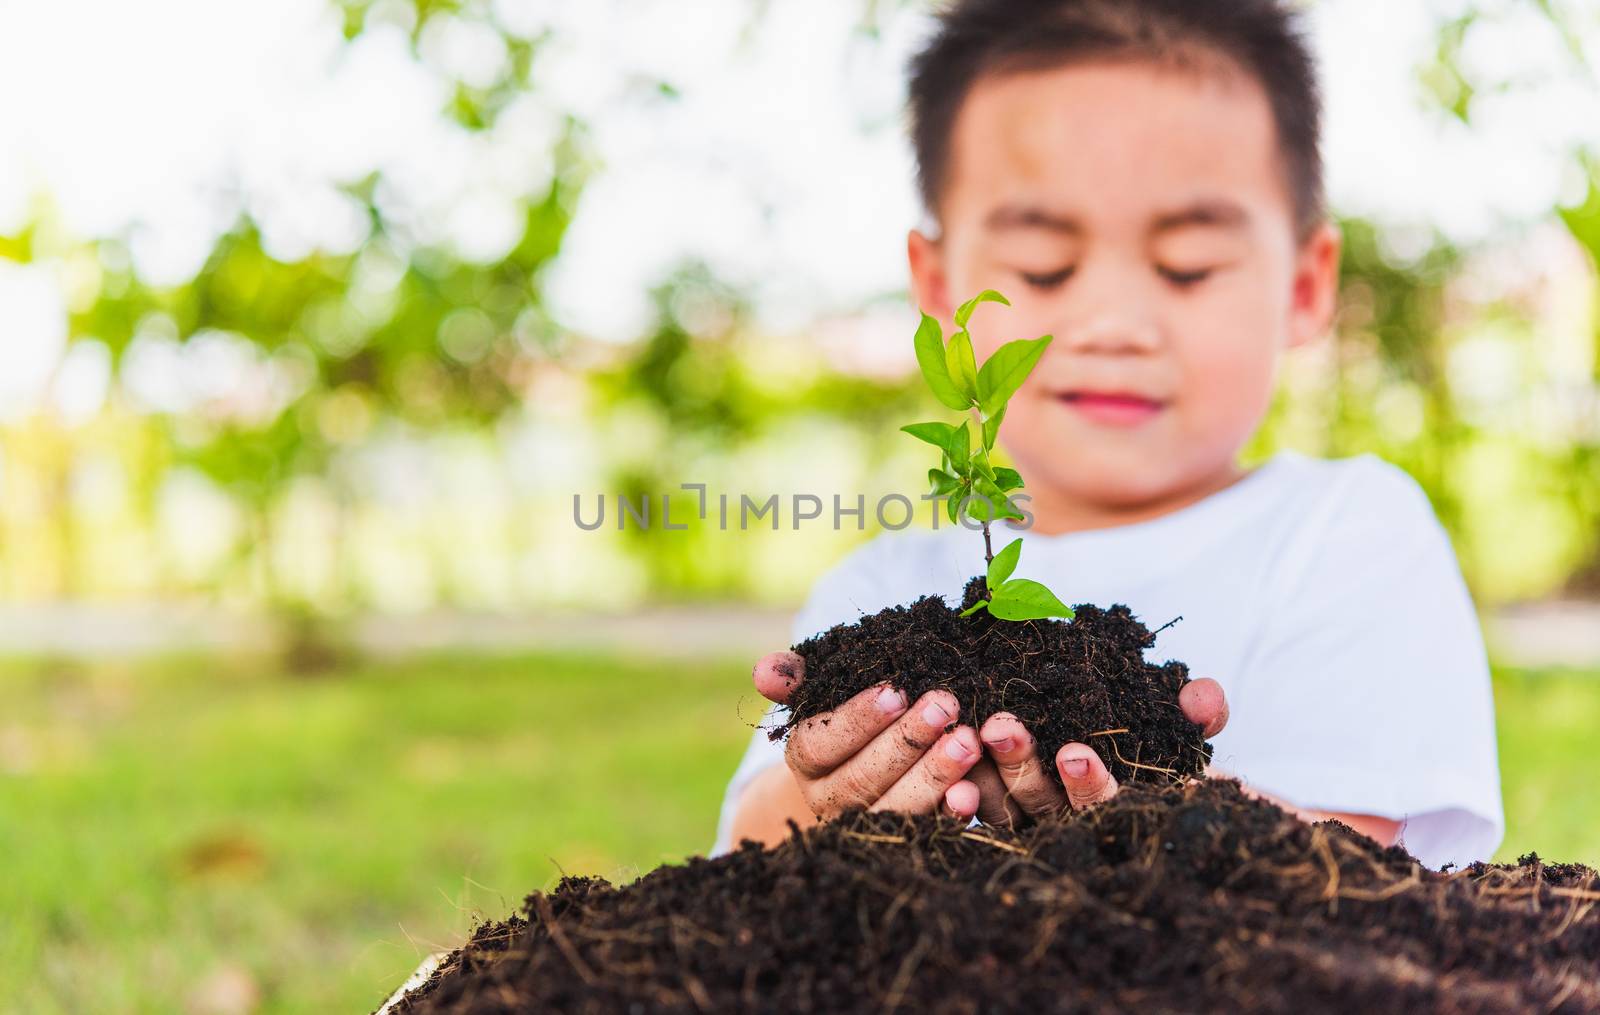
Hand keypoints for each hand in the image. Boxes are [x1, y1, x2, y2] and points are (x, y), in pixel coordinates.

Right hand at [752, 650, 983, 821]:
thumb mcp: (823, 695)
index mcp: (806, 762)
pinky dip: (950, 814)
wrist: (866, 767)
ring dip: (933, 776)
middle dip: (906, 742)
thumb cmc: (850, 718)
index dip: (856, 720)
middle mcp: (830, 802)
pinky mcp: (906, 843)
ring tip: (966, 740)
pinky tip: (971, 792)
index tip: (894, 691)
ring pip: (895, 811)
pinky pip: (928, 834)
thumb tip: (763, 672)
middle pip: (861, 779)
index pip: (820, 744)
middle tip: (944, 706)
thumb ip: (797, 679)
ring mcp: (867, 828)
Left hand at [972, 678, 1229, 827]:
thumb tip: (1205, 696)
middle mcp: (1065, 819)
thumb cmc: (1154, 743)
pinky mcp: (990, 805)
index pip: (1100, 802)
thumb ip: (1199, 713)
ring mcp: (1025, 817)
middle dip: (1022, 765)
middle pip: (1039, 801)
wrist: (1120, 748)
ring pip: (998, 804)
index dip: (1089, 781)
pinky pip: (969, 804)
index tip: (1075, 752)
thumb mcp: (1180, 727)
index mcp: (1112, 805)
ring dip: (979, 773)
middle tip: (1000, 727)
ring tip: (964, 734)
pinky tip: (942, 772)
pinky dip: (955, 793)